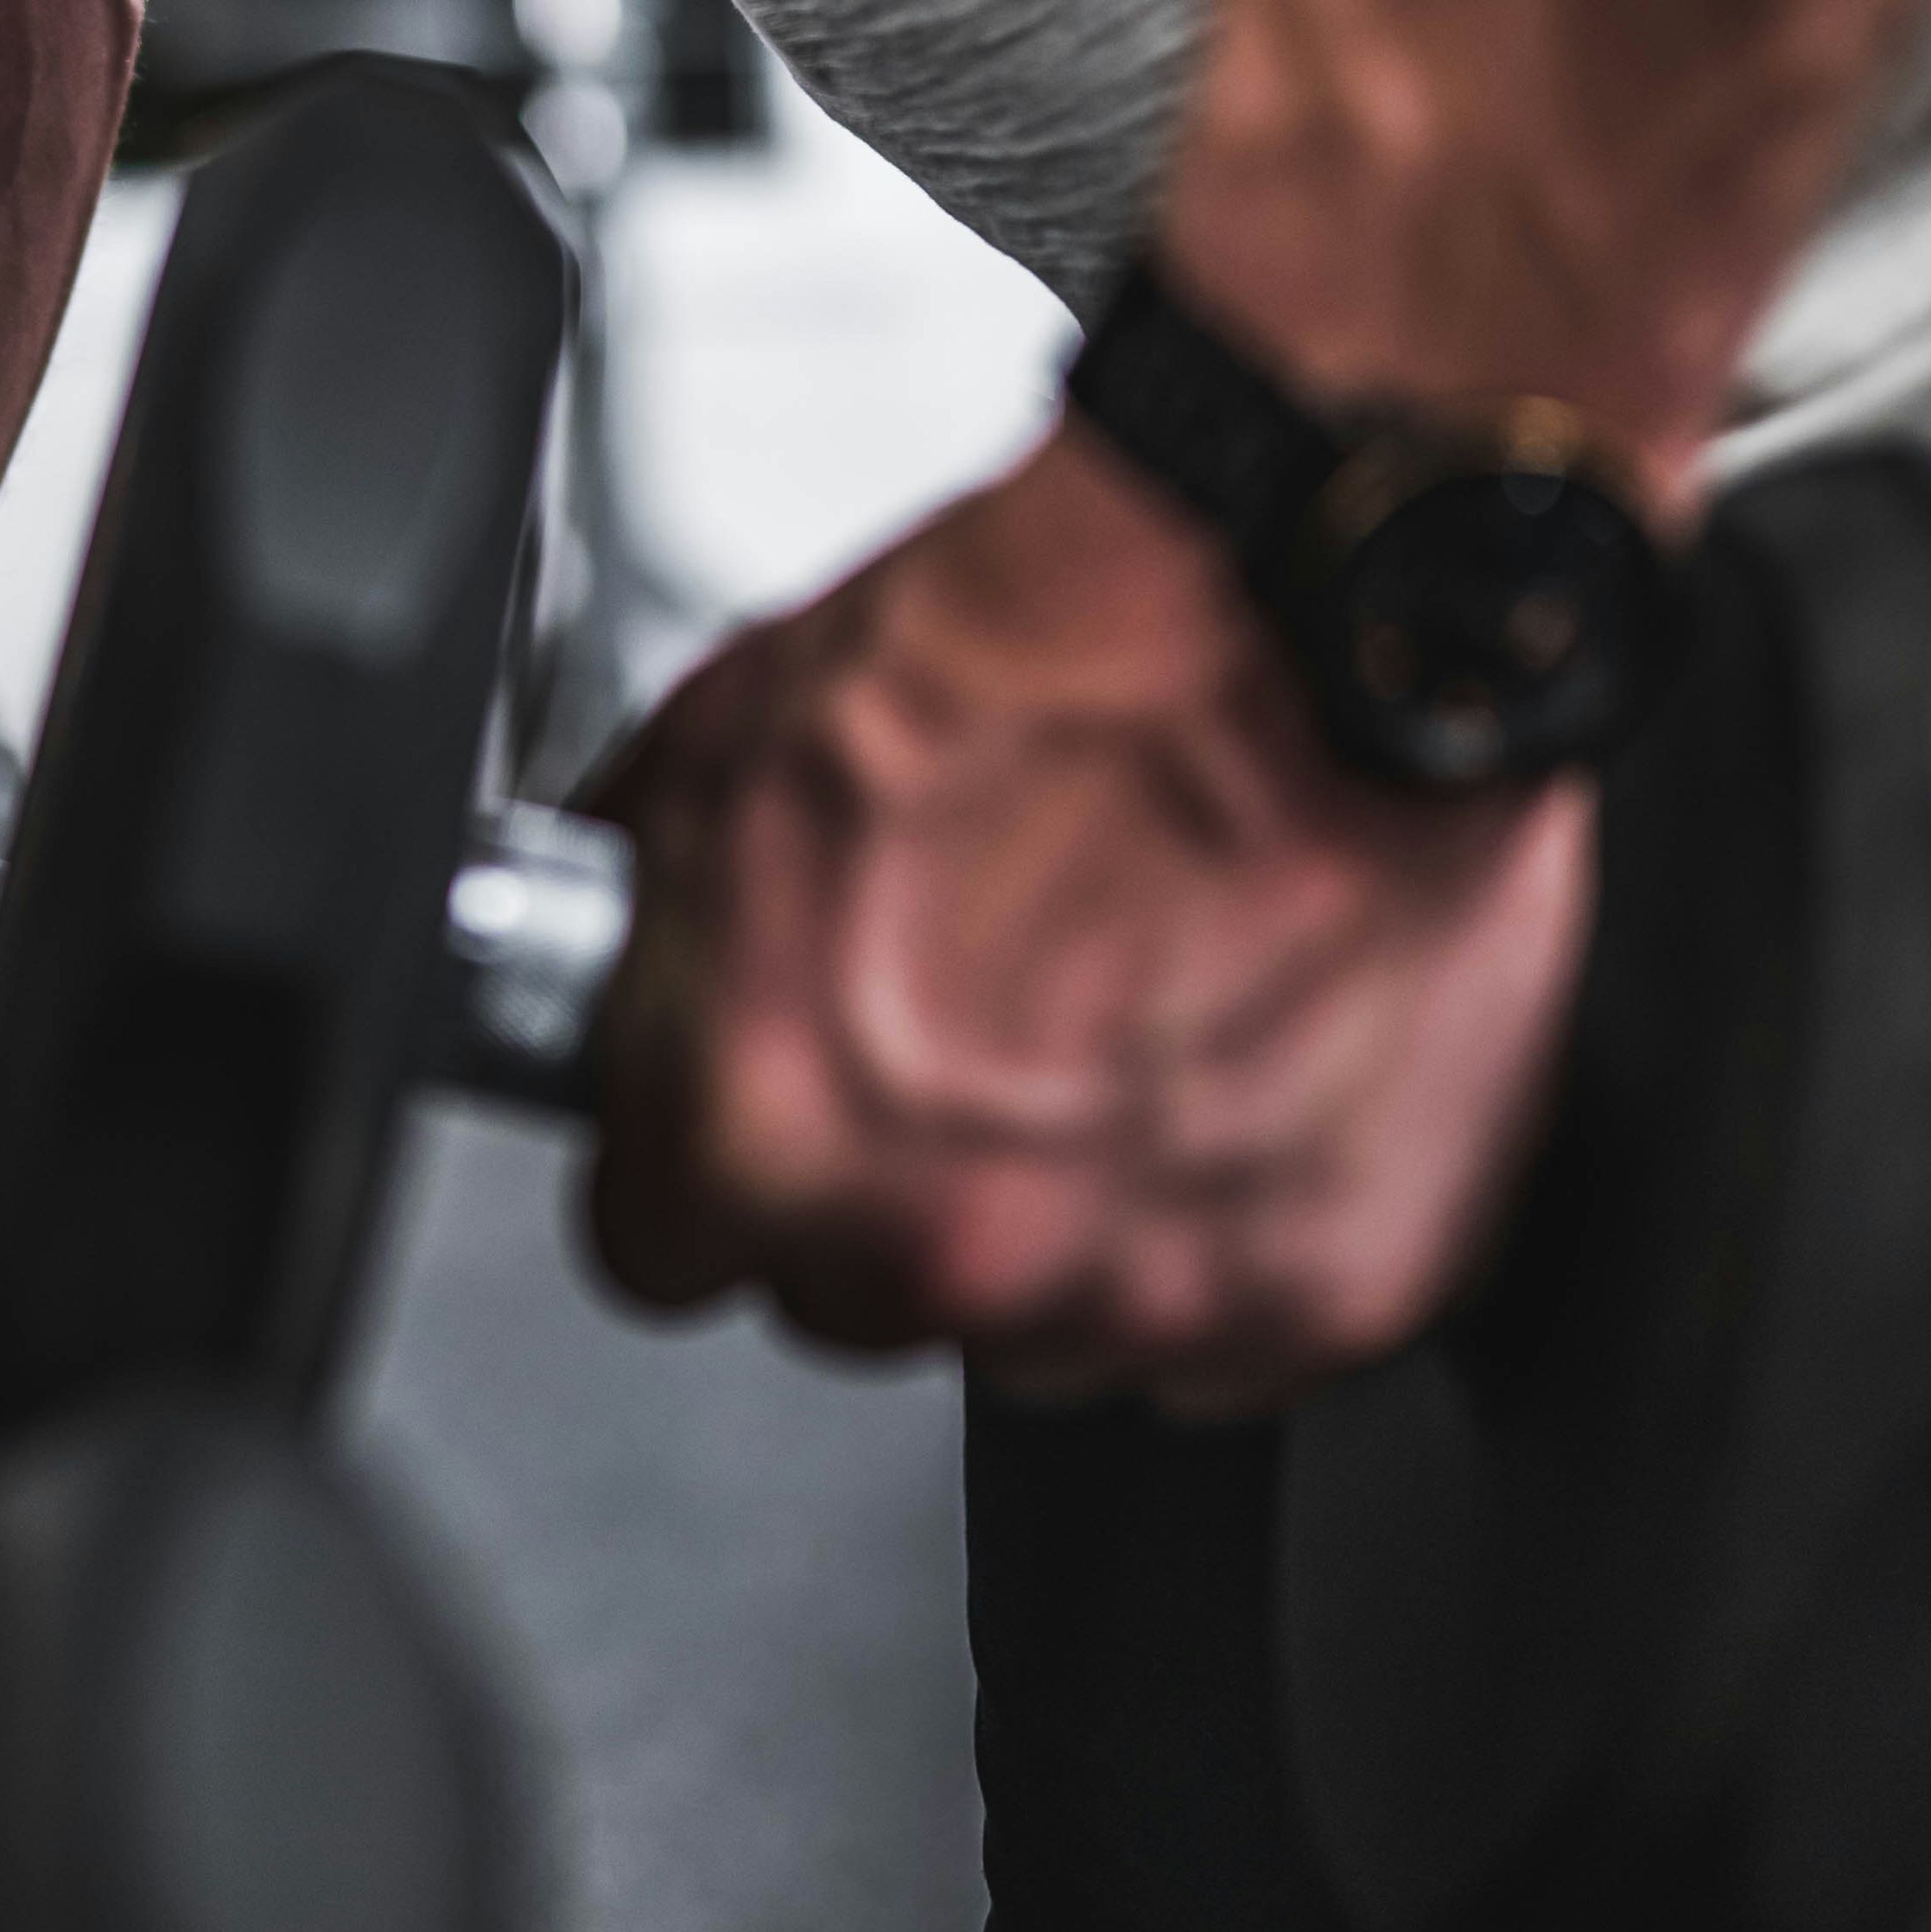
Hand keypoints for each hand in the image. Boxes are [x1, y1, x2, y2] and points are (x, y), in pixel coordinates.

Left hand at [581, 424, 1592, 1410]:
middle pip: (854, 1295)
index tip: (755, 1106)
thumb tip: (609, 982)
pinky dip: (1232, 1219)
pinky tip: (1233, 1055)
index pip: (658, 1250)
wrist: (1300, 608)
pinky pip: (1228, 1323)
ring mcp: (1140, 1284)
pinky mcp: (1321, 1291)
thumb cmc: (1045, 652)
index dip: (707, 1160)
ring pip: (1043, 1321)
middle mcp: (944, 1240)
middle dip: (887, 1183)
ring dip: (1064, 1211)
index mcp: (764, 1126)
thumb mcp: (721, 747)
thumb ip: (648, 932)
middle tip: (968, 1020)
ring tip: (1118, 1015)